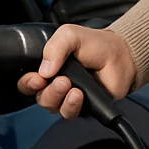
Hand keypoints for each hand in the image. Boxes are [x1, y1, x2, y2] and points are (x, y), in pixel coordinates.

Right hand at [16, 24, 136, 119]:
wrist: (120, 55)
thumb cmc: (95, 45)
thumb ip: (54, 47)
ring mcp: (68, 97)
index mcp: (48, 68)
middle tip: (60, 80)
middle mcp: (55, 84)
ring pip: (52, 107)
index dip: (28, 84)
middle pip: (39, 97)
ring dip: (59, 97)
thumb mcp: (70, 35)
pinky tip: (78, 94)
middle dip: (46, 91)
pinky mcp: (81, 107)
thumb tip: (43, 70)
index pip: (28, 82)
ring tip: (71, 85)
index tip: (36, 79)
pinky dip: (72, 105)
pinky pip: (69, 114)